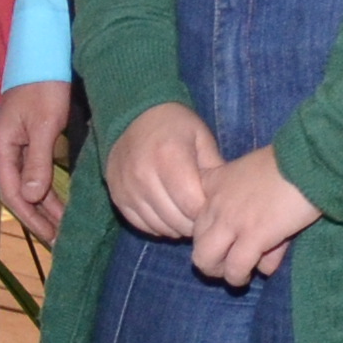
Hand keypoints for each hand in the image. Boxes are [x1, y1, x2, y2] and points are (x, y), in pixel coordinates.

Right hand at [0, 81, 74, 236]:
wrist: (43, 57)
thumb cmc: (44, 87)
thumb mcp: (43, 124)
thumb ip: (36, 161)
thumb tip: (30, 196)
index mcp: (0, 148)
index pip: (11, 193)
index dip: (31, 218)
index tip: (51, 236)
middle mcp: (1, 151)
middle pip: (15, 194)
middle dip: (37, 219)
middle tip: (59, 241)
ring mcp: (10, 147)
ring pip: (24, 186)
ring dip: (42, 208)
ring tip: (60, 229)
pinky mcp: (23, 142)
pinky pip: (31, 174)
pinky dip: (43, 191)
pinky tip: (56, 203)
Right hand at [104, 100, 225, 238]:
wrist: (132, 115)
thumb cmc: (174, 125)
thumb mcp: (201, 137)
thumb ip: (215, 169)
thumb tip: (224, 199)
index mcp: (169, 158)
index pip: (192, 205)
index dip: (207, 212)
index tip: (212, 207)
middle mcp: (144, 175)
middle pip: (176, 220)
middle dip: (193, 222)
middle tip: (201, 214)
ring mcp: (128, 188)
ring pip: (159, 226)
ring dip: (176, 226)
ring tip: (185, 214)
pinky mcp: (117, 197)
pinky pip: (141, 224)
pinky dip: (158, 225)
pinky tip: (167, 214)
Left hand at [190, 146, 323, 288]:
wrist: (310, 161)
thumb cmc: (290, 164)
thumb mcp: (257, 178)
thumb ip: (251, 208)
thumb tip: (259, 244)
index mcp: (214, 182)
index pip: (190, 213)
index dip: (207, 230)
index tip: (223, 238)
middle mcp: (214, 202)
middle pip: (196, 241)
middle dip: (210, 258)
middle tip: (228, 264)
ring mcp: (230, 220)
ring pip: (206, 259)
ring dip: (221, 272)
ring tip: (239, 276)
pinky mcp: (252, 236)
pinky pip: (236, 267)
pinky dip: (241, 275)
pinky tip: (256, 274)